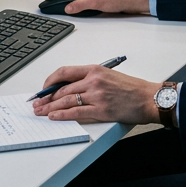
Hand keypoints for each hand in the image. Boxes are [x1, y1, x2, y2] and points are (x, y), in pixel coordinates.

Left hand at [31, 64, 160, 123]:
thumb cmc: (132, 88)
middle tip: (37, 103)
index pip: (65, 72)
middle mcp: (93, 81)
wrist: (149, 98)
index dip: (50, 81)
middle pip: (62, 88)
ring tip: (40, 111)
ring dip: (50, 107)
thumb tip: (69, 89)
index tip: (44, 88)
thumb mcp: (109, 76)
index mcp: (95, 69)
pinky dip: (62, 115)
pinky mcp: (101, 110)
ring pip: (66, 100)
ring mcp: (96, 96)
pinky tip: (54, 116)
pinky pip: (76, 112)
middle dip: (46, 97)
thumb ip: (90, 80)